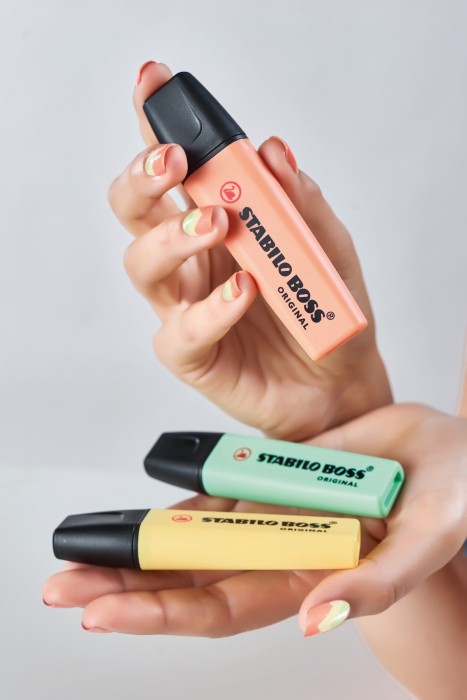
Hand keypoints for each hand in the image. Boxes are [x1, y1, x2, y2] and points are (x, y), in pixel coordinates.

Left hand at [43, 403, 466, 635]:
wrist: (450, 451)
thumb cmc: (453, 496)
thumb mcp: (429, 537)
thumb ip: (378, 581)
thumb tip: (319, 618)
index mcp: (314, 576)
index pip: (225, 607)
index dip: (164, 612)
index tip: (104, 614)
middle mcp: (284, 552)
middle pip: (193, 578)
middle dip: (127, 585)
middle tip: (63, 587)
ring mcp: (276, 515)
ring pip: (197, 538)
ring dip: (140, 546)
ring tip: (81, 552)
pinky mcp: (276, 479)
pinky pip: (220, 494)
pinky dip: (180, 506)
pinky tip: (141, 515)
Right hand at [108, 61, 391, 441]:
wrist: (339, 382)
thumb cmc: (325, 310)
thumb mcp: (328, 247)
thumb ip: (301, 203)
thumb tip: (273, 151)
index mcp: (216, 224)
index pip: (175, 171)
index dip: (155, 126)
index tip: (152, 86)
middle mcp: (192, 261)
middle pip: (135, 209)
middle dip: (143, 178)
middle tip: (174, 162)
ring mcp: (186, 306)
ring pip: (143, 263)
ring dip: (174, 236)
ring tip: (217, 225)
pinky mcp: (191, 353)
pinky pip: (182, 330)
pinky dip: (212, 309)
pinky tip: (243, 294)